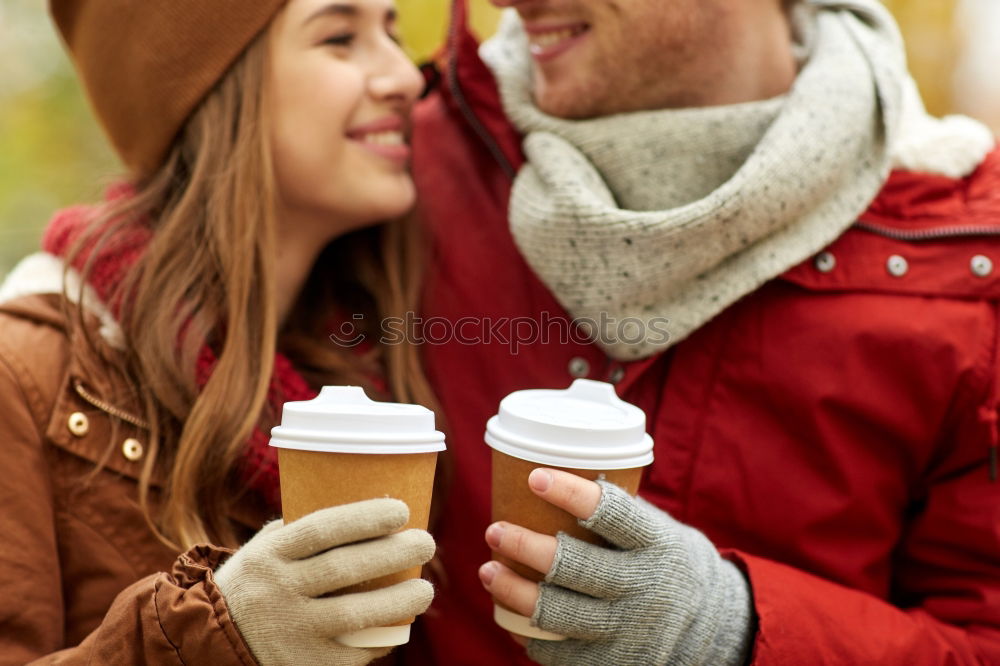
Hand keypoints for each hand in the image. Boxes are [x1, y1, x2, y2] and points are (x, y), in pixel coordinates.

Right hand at [214, 498, 434, 665]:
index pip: (321, 529)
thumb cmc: (260, 579)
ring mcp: (288, 629)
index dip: (364, 518)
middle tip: (427, 543)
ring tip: (425, 590)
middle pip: (344, 569)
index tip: (402, 510)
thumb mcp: (267, 548)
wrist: (212, 638)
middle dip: (393, 555)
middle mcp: (277, 590)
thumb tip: (370, 510)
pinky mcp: (300, 663)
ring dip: (397, 602)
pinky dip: (377, 640)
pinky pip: (348, 653)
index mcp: (271, 553)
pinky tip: (398, 627)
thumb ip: (305, 531)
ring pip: (352, 614)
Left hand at [479, 469, 753, 665]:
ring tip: (488, 571)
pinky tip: (509, 615)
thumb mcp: (658, 530)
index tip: (535, 477)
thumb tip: (549, 475)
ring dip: (515, 590)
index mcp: (657, 543)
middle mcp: (644, 587)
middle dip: (526, 547)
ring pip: (558, 612)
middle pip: (574, 566)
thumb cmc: (667, 560)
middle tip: (494, 531)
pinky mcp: (615, 662)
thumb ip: (616, 513)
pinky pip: (561, 653)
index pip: (613, 514)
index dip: (572, 494)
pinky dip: (530, 634)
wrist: (713, 624)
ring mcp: (629, 629)